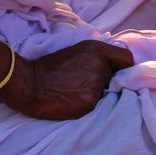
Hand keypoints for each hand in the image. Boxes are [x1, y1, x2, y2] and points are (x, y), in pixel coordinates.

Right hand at [0, 40, 133, 119]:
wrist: (28, 84)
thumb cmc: (49, 67)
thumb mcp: (76, 51)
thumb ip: (96, 56)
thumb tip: (111, 64)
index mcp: (97, 49)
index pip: (126, 59)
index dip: (123, 67)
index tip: (116, 72)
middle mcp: (100, 65)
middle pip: (116, 77)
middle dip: (106, 81)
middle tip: (86, 83)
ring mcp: (96, 85)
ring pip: (105, 92)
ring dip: (95, 93)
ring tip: (76, 92)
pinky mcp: (89, 102)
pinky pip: (95, 105)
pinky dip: (86, 104)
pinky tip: (72, 100)